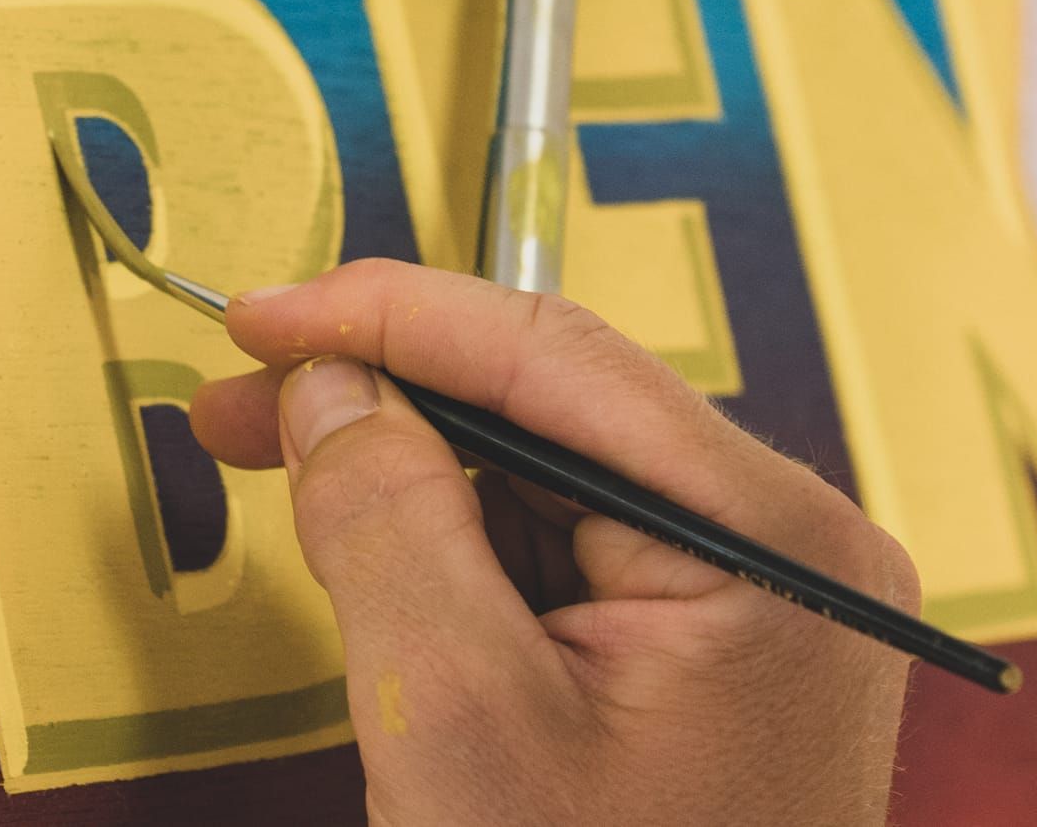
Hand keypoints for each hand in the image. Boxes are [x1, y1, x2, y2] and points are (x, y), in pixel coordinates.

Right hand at [190, 260, 919, 825]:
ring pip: (550, 473)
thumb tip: (335, 388)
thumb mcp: (461, 723)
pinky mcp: (714, 643)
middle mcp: (788, 546)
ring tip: (292, 470)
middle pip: (554, 404)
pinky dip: (462, 539)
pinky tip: (382, 553)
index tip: (264, 313)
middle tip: (248, 398)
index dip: (388, 314)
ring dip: (414, 466)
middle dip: (388, 391)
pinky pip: (569, 546)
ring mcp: (758, 596)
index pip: (555, 357)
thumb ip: (390, 523)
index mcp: (769, 543)